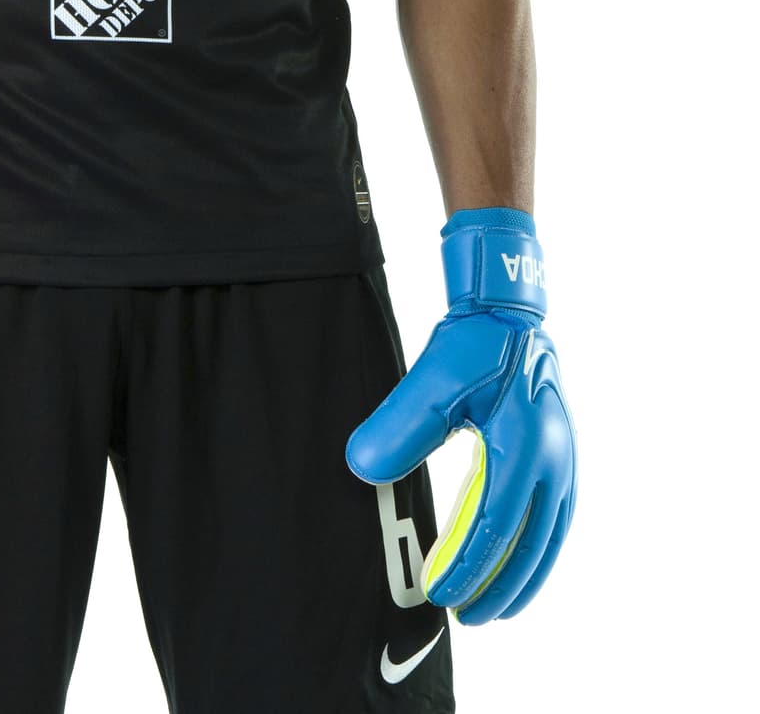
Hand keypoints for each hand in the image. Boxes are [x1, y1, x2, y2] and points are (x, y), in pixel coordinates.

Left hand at [345, 207, 576, 624]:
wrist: (509, 311)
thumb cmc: (473, 344)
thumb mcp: (431, 381)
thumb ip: (398, 426)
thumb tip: (363, 468)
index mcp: (525, 445)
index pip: (495, 524)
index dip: (468, 566)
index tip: (441, 595)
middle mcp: (555, 460)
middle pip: (532, 544)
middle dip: (501, 587)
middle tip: (469, 618)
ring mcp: (565, 459)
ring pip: (550, 537)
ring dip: (525, 577)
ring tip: (498, 609)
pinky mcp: (563, 455)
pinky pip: (556, 519)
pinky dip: (539, 550)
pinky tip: (519, 565)